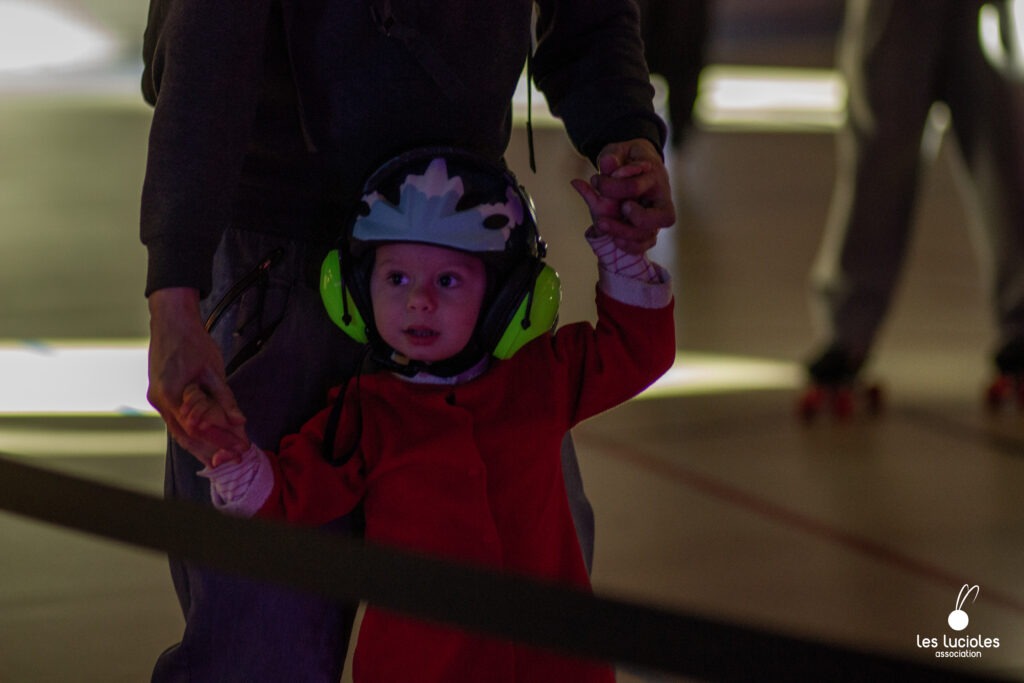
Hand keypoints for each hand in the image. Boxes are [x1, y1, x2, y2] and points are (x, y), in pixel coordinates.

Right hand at [147, 288, 247, 456]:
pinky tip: (206, 440)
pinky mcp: (160, 395)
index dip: (219, 442)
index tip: (239, 449)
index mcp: (171, 393)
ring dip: (200, 445)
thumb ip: (225, 399)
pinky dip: (192, 432)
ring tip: (222, 456)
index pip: (197, 429)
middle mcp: (160, 400)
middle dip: (210, 450)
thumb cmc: (192, 341)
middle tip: (233, 459)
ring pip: (179, 431)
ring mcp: (157, 399)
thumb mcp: (213, 370)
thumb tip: (238, 422)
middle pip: (185, 436)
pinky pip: (175, 421)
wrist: (171, 320)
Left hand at [591, 138, 675, 252]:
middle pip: (663, 217)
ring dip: (625, 233)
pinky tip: (614, 239)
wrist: (636, 164)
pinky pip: (645, 244)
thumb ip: (612, 156)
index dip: (614, 187)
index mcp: (654, 175)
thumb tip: (608, 164)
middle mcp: (661, 198)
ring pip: (650, 234)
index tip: (597, 181)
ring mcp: (656, 215)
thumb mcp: (618, 150)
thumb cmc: (626, 158)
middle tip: (620, 208)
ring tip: (602, 223)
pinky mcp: (649, 228)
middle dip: (638, 218)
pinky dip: (630, 246)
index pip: (636, 186)